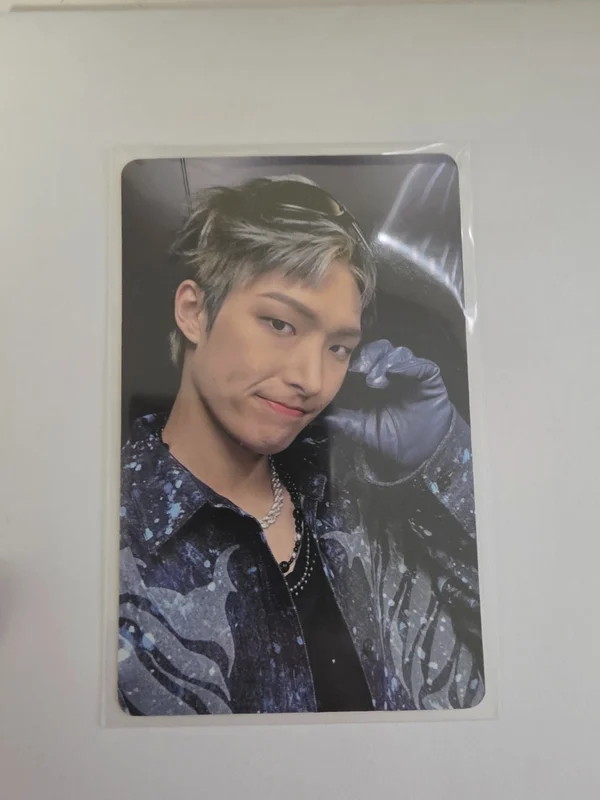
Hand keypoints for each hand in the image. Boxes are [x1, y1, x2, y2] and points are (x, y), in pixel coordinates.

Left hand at [326, 339, 452, 473]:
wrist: (423, 450)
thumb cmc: (394, 439)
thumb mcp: (365, 430)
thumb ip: (346, 421)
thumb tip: (324, 416)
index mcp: (375, 381)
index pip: (363, 360)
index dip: (355, 361)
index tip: (347, 369)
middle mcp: (392, 373)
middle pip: (379, 351)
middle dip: (370, 357)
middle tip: (361, 370)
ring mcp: (410, 373)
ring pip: (397, 353)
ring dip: (386, 361)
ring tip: (377, 379)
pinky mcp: (428, 377)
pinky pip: (420, 365)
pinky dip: (408, 365)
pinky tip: (397, 372)